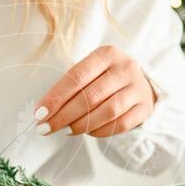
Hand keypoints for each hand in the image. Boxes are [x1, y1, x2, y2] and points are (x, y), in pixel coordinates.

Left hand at [33, 45, 156, 136]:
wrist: (139, 82)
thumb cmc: (105, 77)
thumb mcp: (90, 71)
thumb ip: (70, 87)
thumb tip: (44, 112)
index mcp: (107, 54)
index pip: (76, 77)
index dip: (56, 97)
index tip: (39, 113)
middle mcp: (125, 68)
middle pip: (90, 96)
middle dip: (63, 116)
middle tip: (45, 128)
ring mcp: (138, 88)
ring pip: (107, 112)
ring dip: (81, 125)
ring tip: (65, 130)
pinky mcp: (145, 107)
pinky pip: (120, 125)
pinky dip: (100, 131)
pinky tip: (87, 132)